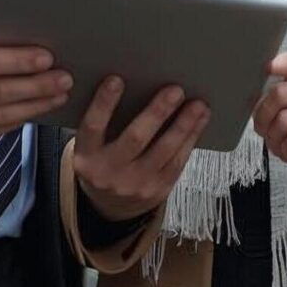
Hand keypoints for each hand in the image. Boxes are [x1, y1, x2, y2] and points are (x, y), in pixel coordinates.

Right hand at [72, 77, 209, 222]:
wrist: (111, 207)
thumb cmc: (104, 161)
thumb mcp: (93, 146)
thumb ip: (105, 121)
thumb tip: (136, 83)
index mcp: (87, 156)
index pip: (93, 126)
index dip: (104, 103)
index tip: (116, 80)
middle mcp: (109, 172)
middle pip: (135, 139)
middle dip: (157, 113)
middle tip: (175, 90)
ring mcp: (135, 184)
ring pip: (163, 151)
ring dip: (184, 125)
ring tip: (197, 105)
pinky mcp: (157, 190)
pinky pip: (178, 162)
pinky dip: (191, 139)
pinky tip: (199, 121)